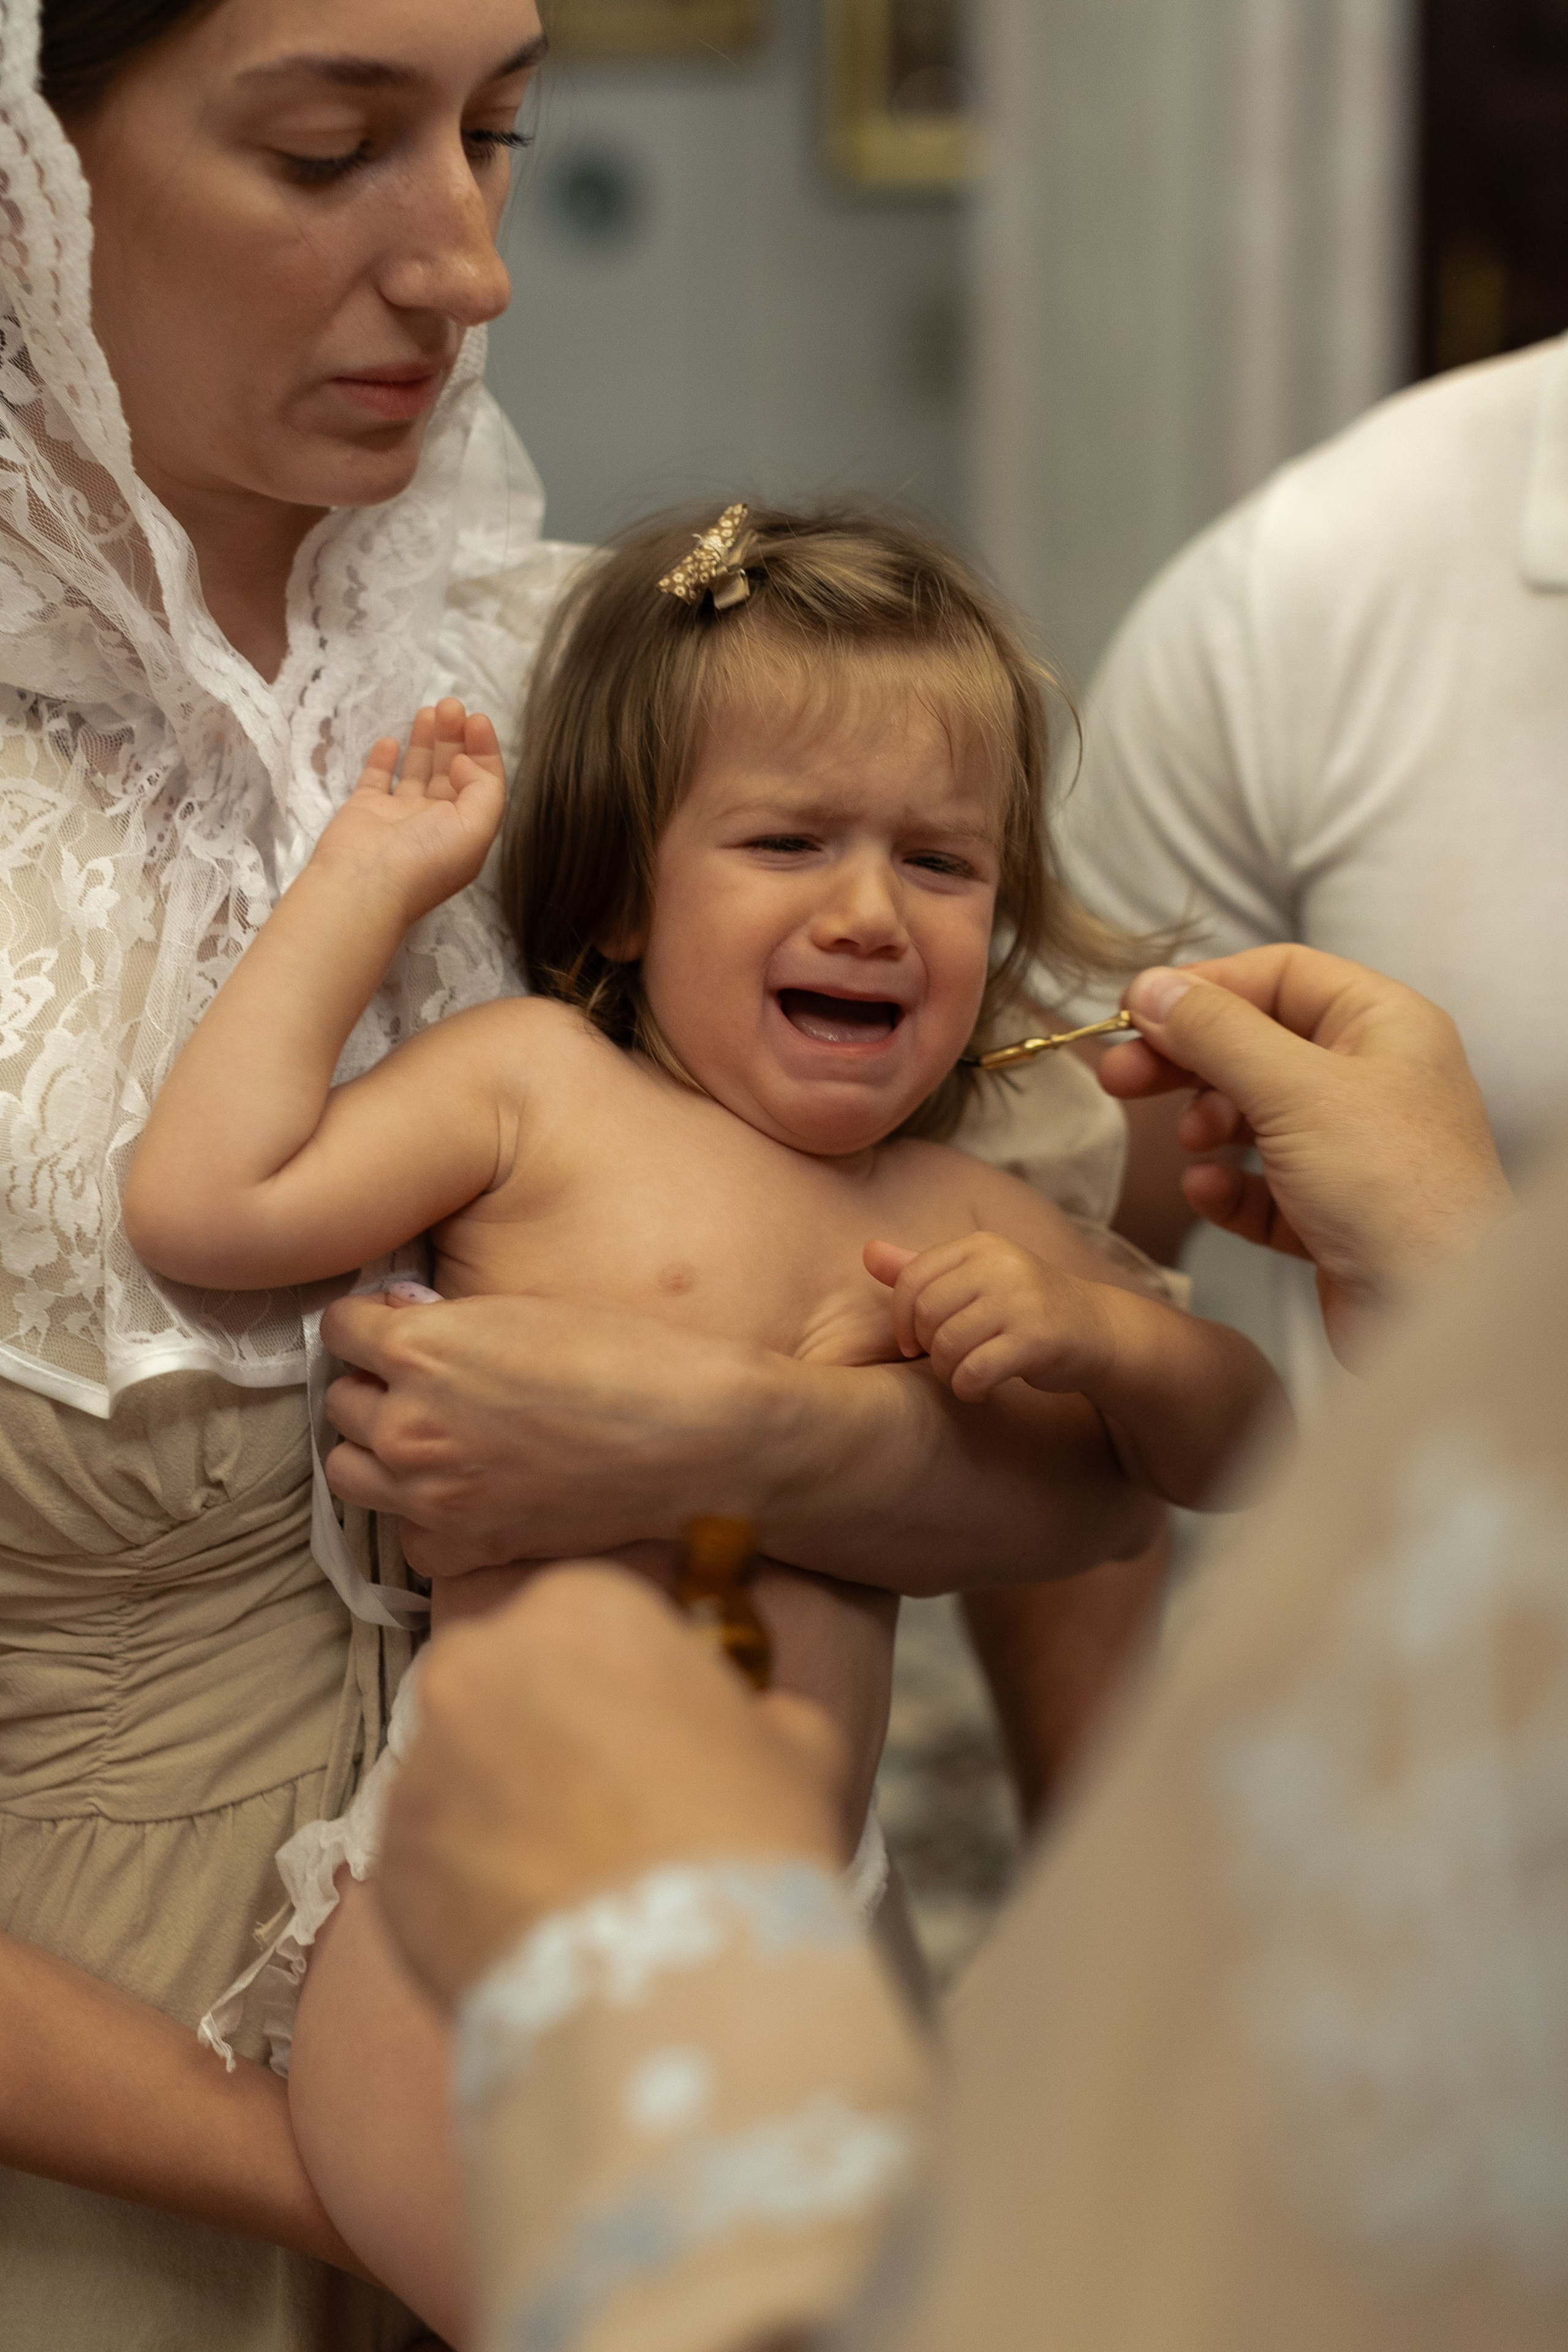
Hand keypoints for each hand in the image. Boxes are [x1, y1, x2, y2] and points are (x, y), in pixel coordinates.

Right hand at [311, 698, 504, 924]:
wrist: (366, 882)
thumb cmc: (426, 857)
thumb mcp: (477, 827)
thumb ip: (485, 789)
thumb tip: (465, 762)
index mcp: (466, 831)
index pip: (482, 783)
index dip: (483, 750)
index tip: (477, 719)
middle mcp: (435, 823)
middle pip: (450, 771)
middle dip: (454, 737)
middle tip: (450, 705)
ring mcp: (399, 817)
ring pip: (416, 771)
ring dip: (425, 742)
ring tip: (429, 710)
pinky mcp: (365, 811)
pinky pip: (376, 780)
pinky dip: (384, 760)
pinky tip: (390, 741)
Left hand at [321, 1288, 778, 1571]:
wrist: (701, 1440)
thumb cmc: (633, 1359)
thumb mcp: (530, 1310)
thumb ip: (451, 1321)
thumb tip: (401, 1317)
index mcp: (422, 1350)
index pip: (341, 1329)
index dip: (370, 1325)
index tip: (396, 1329)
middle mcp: (411, 1425)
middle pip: (339, 1403)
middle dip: (374, 1388)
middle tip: (423, 1384)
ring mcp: (433, 1496)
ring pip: (349, 1472)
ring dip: (377, 1451)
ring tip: (430, 1438)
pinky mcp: (465, 1549)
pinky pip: (406, 1536)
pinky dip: (424, 1517)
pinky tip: (467, 1493)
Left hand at [377, 1566, 847, 2004]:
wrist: (676, 1983)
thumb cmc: (747, 1839)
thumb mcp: (794, 1747)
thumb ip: (755, 1715)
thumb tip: (750, 1727)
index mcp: (579, 1607)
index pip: (589, 1623)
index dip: (623, 1685)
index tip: (648, 1742)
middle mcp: (479, 1662)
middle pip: (505, 1682)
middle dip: (541, 1731)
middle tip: (599, 1807)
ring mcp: (421, 1758)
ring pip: (459, 1768)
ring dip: (499, 1807)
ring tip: (564, 1882)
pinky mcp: (388, 1854)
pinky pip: (428, 1853)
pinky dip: (465, 1883)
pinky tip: (527, 1928)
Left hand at [864, 1233, 1114, 1402]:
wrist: (1097, 1330)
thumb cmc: (1024, 1308)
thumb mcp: (975, 1281)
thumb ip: (921, 1270)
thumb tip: (867, 1251)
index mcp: (981, 1246)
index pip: (911, 1279)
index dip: (901, 1319)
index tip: (913, 1343)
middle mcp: (1002, 1265)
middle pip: (926, 1313)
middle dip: (927, 1348)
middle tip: (946, 1360)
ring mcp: (1022, 1300)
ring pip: (948, 1345)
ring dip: (947, 1372)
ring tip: (964, 1374)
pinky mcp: (1037, 1339)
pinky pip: (975, 1370)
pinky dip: (968, 1388)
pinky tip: (980, 1388)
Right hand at [1099, 948, 1511, 1357]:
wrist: (1439, 1314)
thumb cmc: (1393, 1189)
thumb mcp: (1294, 1090)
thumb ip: (1216, 1033)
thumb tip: (1151, 987)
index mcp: (1384, 1024)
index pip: (1280, 975)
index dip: (1205, 987)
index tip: (1135, 1011)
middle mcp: (1373, 1077)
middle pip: (1255, 1044)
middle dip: (1186, 1061)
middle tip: (1119, 1076)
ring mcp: (1354, 1148)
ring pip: (1254, 1116)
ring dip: (1208, 1126)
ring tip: (1193, 1144)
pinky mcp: (1333, 1213)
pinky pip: (1261, 1185)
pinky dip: (1228, 1187)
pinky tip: (1211, 1193)